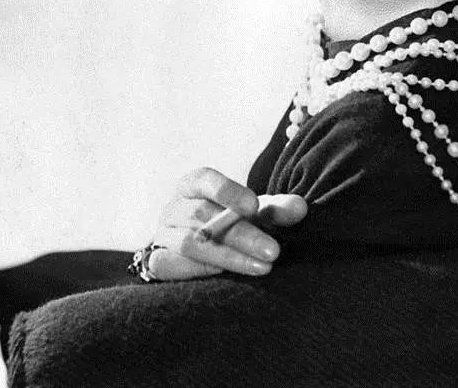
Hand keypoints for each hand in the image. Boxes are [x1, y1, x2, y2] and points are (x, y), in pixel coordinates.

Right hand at [148, 167, 307, 280]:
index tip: (255, 205)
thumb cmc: (231, 224)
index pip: (205, 179)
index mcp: (194, 185)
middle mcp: (174, 207)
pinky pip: (172, 266)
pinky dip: (199, 271)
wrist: (199, 251)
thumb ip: (277, 209)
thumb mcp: (255, 213)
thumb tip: (301, 207)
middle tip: (273, 250)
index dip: (228, 190)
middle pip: (203, 215)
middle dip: (242, 234)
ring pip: (191, 243)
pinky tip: (224, 278)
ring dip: (228, 257)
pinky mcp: (156, 262)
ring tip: (263, 267)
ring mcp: (162, 235)